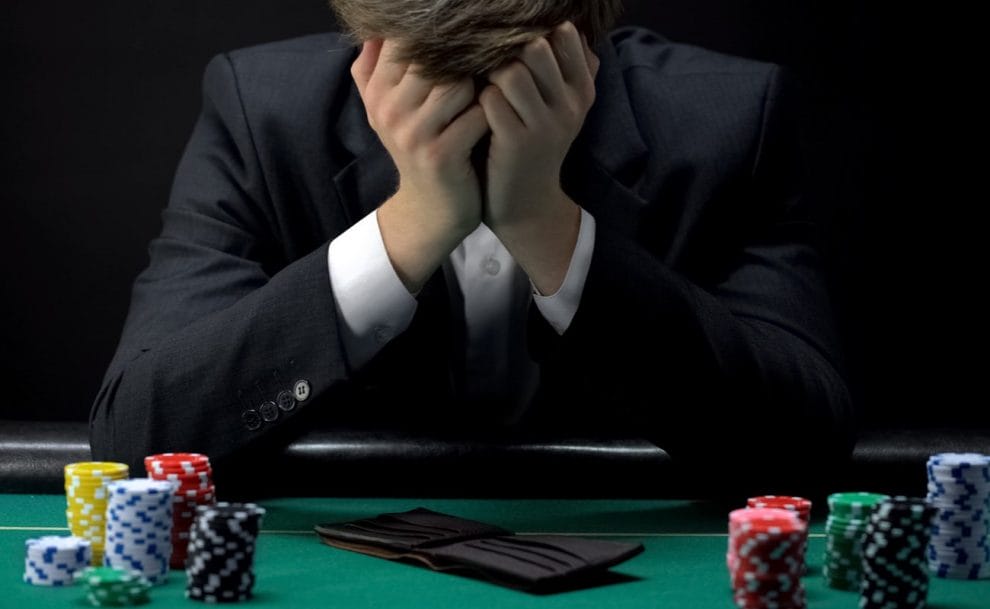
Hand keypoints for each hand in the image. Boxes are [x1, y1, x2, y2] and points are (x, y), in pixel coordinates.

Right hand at [351, 38, 489, 236]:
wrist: (433, 208)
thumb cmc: (420, 147)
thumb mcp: (388, 109)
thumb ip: (376, 68)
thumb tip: (377, 27)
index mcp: (377, 93)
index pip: (405, 41)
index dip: (438, 38)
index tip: (463, 43)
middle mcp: (389, 111)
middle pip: (434, 58)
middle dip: (465, 60)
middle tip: (487, 66)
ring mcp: (413, 135)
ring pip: (457, 83)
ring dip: (480, 87)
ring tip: (487, 96)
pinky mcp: (441, 155)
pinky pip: (478, 115)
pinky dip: (491, 115)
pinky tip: (493, 122)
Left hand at [477, 21, 599, 231]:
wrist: (526, 203)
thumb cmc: (532, 143)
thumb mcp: (558, 107)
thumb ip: (564, 66)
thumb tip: (563, 22)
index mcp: (582, 89)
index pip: (564, 34)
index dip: (531, 32)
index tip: (509, 45)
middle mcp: (570, 104)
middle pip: (537, 46)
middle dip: (506, 49)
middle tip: (487, 62)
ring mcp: (545, 125)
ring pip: (512, 70)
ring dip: (489, 73)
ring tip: (479, 85)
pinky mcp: (517, 143)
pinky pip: (491, 99)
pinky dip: (476, 99)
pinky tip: (471, 109)